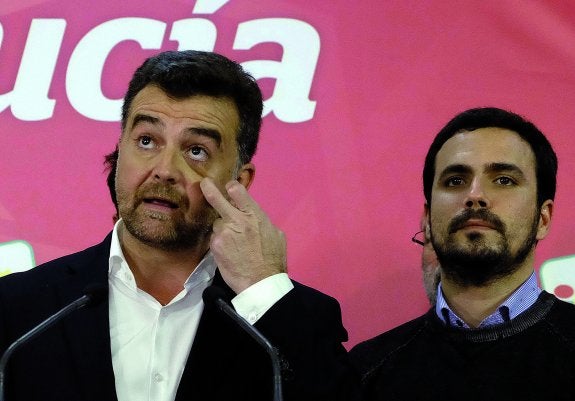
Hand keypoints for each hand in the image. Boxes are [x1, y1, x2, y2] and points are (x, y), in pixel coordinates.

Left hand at [200, 177, 286, 293]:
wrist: (261, 281)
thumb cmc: (273, 259)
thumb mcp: (275, 234)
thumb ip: (261, 221)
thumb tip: (255, 217)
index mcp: (254, 214)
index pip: (238, 191)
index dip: (232, 187)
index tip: (229, 187)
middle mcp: (237, 220)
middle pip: (217, 199)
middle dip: (209, 189)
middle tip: (204, 183)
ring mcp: (224, 233)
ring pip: (218, 224)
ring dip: (223, 230)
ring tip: (233, 244)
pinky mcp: (215, 246)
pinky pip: (215, 239)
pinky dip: (220, 243)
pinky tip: (229, 253)